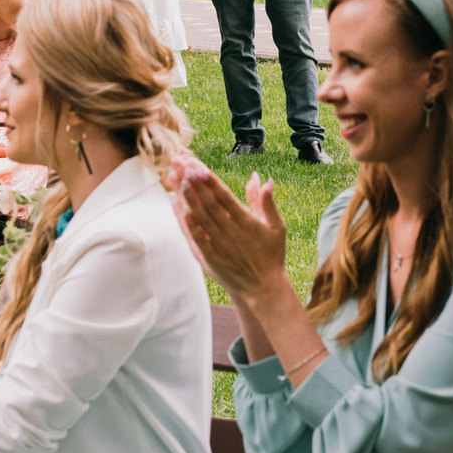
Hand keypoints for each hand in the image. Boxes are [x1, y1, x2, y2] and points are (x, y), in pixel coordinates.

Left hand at [174, 162, 289, 300]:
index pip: (224, 196)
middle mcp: (231, 232)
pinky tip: (177, 205)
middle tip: (180, 163)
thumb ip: (266, 202)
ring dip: (186, 196)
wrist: (263, 289)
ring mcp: (218, 245)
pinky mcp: (209, 258)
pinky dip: (185, 220)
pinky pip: (194, 236)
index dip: (209, 180)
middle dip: (193, 181)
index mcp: (247, 222)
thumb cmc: (272, 255)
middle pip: (207, 202)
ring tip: (175, 177)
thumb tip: (263, 179)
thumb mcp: (276, 227)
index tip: (197, 165)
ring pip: (198, 216)